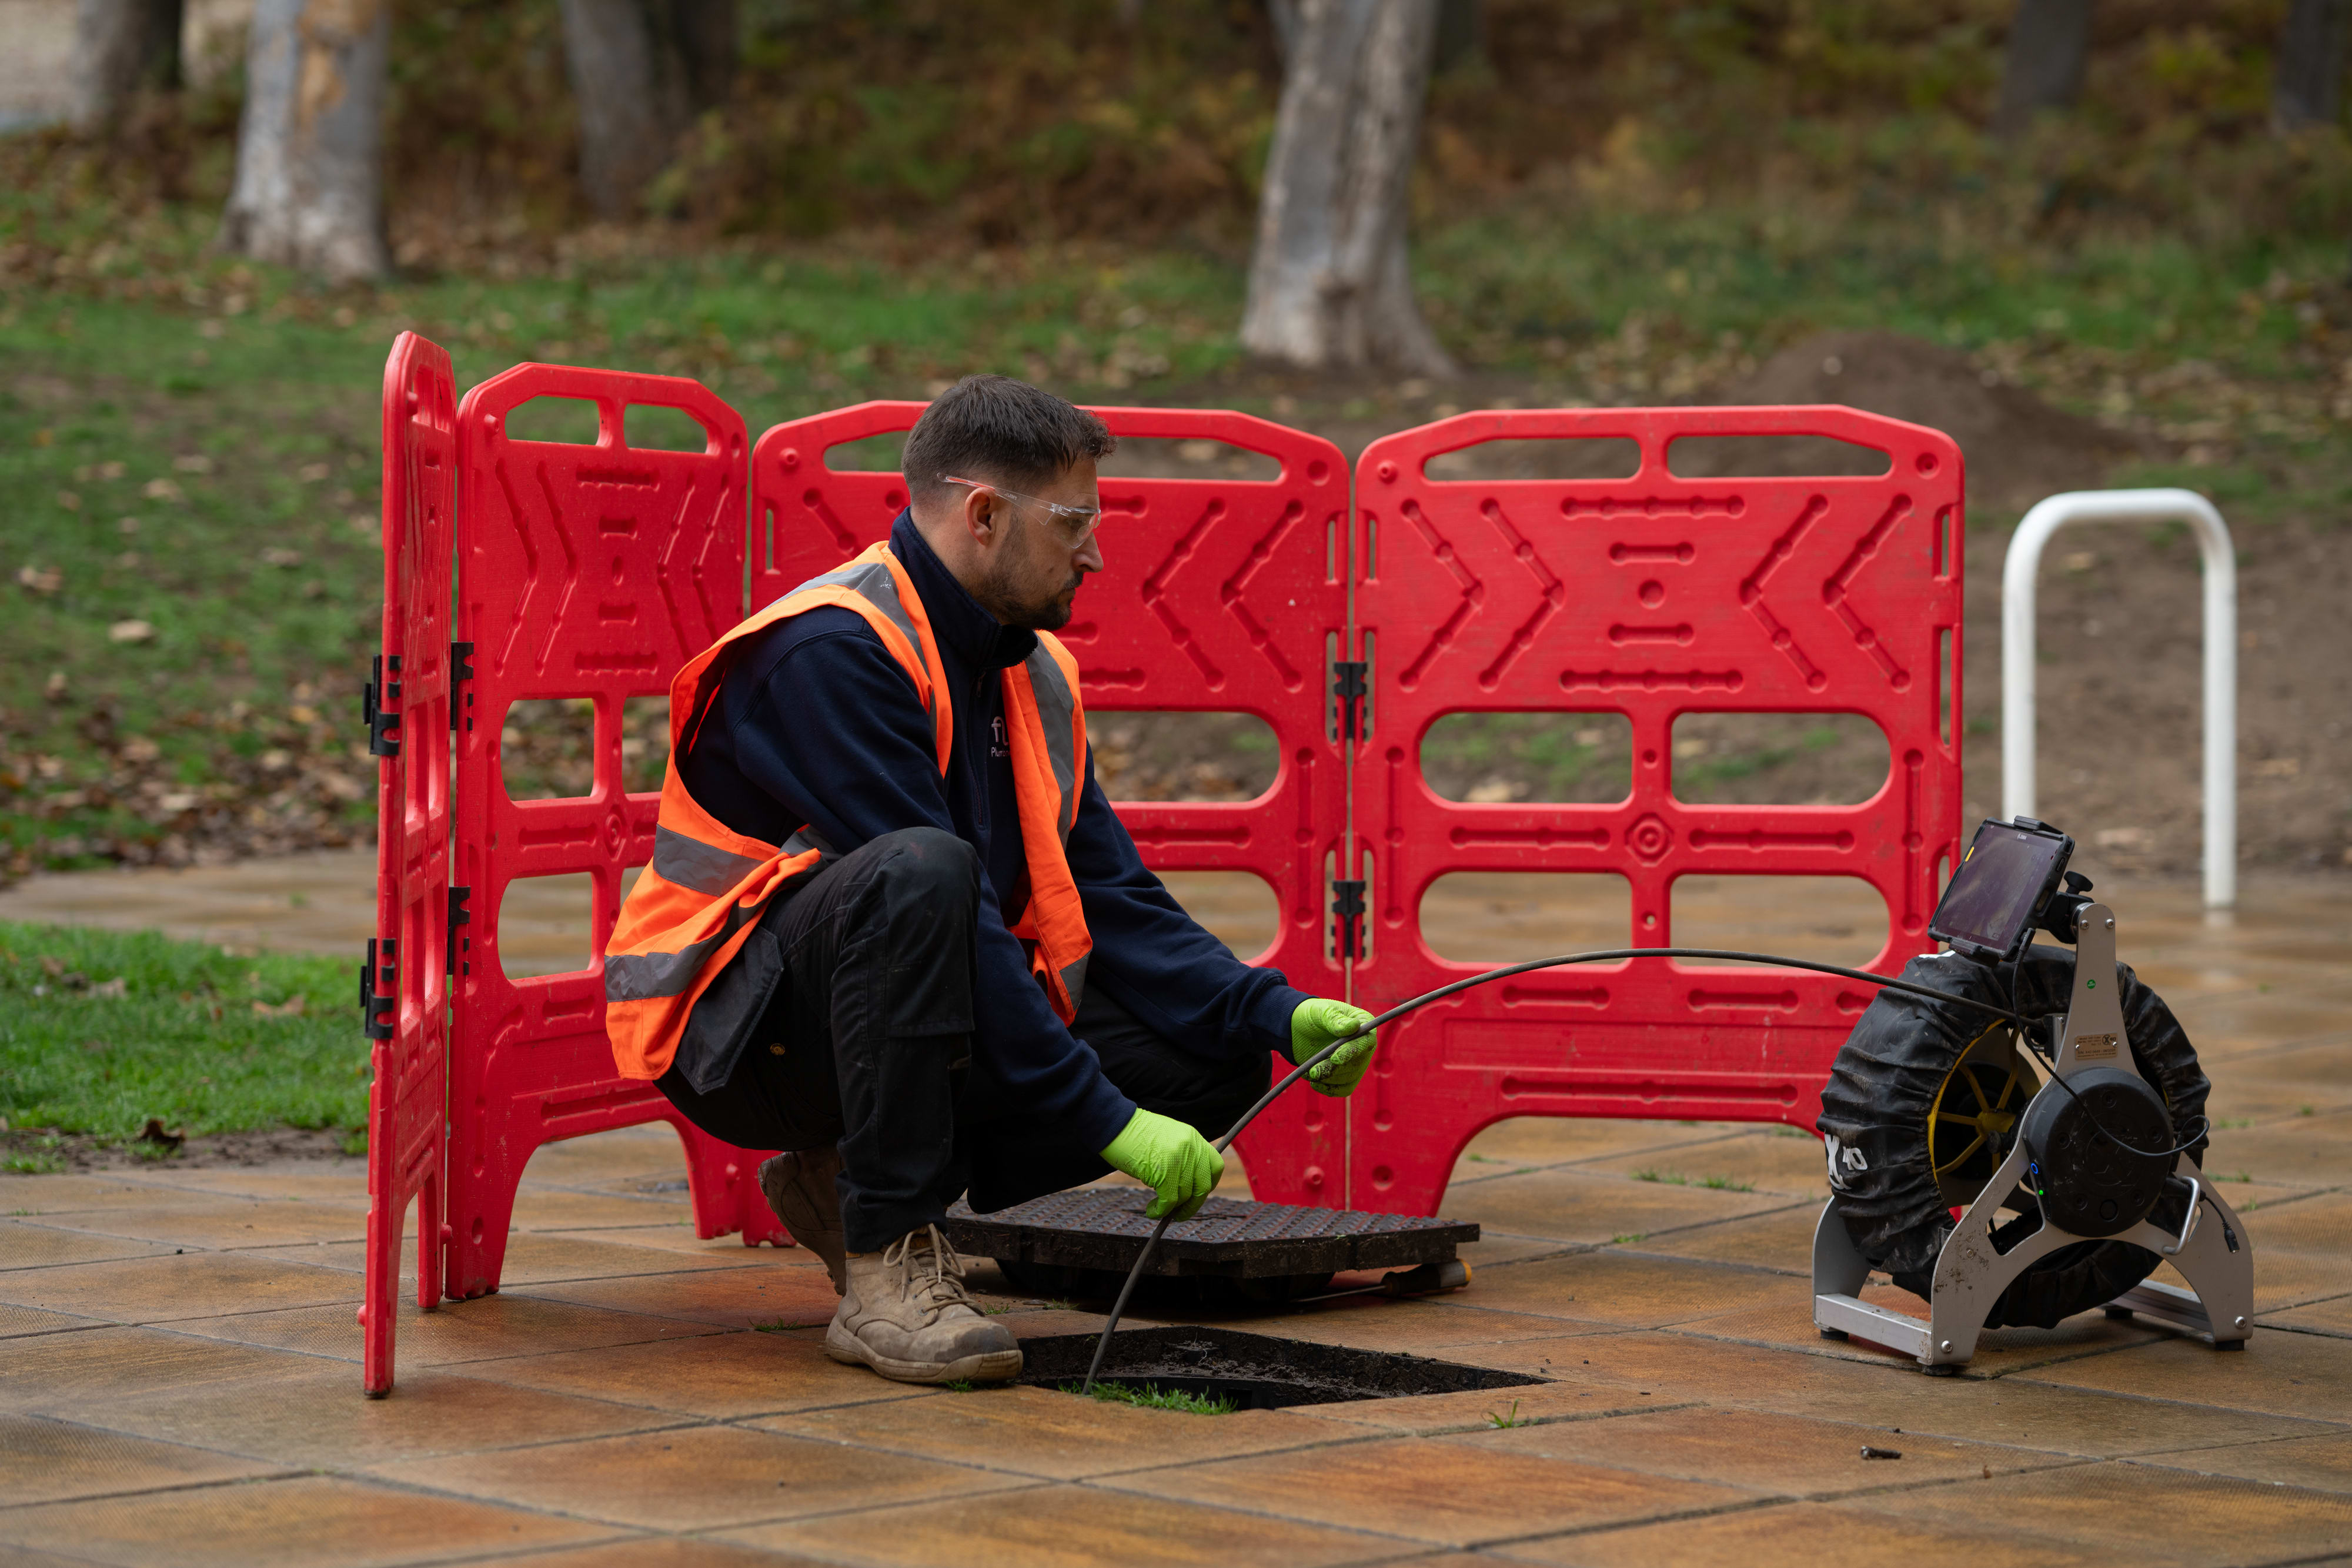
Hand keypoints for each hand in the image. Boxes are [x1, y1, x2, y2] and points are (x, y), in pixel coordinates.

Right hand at [1100, 1107, 1224, 1220]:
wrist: (1114, 1124)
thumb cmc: (1134, 1134)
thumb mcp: (1167, 1139)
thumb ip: (1182, 1156)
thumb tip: (1186, 1186)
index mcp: (1192, 1137)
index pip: (1215, 1165)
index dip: (1210, 1184)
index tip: (1197, 1195)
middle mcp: (1190, 1146)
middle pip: (1204, 1185)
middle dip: (1193, 1204)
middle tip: (1180, 1213)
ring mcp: (1178, 1158)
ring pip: (1184, 1195)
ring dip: (1172, 1209)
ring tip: (1157, 1208)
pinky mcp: (1163, 1170)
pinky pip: (1169, 1200)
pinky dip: (1161, 1211)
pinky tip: (1152, 1211)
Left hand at [1291, 997, 1376, 1096]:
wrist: (1299, 1028)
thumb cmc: (1312, 1015)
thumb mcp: (1321, 1012)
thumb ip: (1334, 1019)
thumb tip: (1353, 1027)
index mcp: (1364, 1024)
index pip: (1366, 1042)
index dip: (1352, 1052)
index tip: (1335, 1058)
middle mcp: (1363, 1045)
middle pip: (1357, 1064)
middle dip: (1334, 1069)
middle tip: (1314, 1071)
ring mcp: (1355, 1061)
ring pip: (1349, 1078)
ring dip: (1329, 1079)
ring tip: (1309, 1072)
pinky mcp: (1345, 1074)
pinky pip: (1344, 1089)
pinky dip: (1329, 1089)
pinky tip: (1314, 1083)